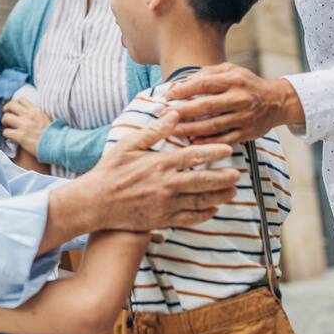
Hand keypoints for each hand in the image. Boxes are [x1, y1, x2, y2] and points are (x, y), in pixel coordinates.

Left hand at [2, 98, 51, 155]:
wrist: (57, 145)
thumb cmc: (53, 134)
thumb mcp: (46, 119)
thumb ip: (37, 115)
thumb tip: (30, 115)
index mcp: (36, 110)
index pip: (21, 100)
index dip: (14, 104)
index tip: (12, 109)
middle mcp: (29, 115)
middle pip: (10, 106)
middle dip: (6, 111)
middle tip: (7, 118)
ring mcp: (24, 125)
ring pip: (6, 117)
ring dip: (4, 123)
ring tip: (7, 127)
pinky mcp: (21, 136)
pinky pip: (6, 132)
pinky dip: (6, 134)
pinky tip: (9, 137)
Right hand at [68, 110, 240, 232]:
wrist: (95, 202)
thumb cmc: (110, 170)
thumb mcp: (128, 145)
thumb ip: (154, 130)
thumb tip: (174, 114)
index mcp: (160, 164)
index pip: (194, 157)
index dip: (214, 152)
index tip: (228, 149)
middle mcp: (167, 185)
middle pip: (203, 181)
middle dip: (223, 178)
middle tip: (238, 175)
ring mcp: (165, 204)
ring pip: (200, 201)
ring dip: (219, 196)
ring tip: (232, 192)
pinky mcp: (162, 219)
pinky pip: (189, 218)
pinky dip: (204, 214)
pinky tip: (212, 209)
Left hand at [162, 63, 304, 143]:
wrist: (277, 101)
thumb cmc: (248, 84)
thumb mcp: (232, 70)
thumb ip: (208, 73)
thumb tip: (183, 82)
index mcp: (234, 79)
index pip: (204, 84)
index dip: (183, 90)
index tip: (167, 96)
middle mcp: (240, 98)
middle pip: (206, 106)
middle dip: (183, 111)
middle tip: (163, 115)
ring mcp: (244, 117)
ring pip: (213, 125)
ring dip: (191, 129)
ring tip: (173, 131)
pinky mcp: (247, 132)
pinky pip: (224, 139)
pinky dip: (208, 142)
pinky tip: (193, 143)